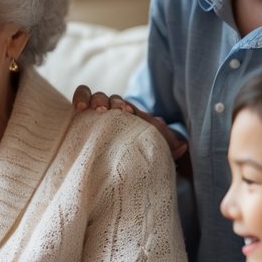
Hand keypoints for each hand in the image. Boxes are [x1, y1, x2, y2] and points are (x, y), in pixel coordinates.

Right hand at [70, 88, 187, 161]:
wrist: (118, 167)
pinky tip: (78, 108)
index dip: (127, 107)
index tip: (128, 113)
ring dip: (92, 98)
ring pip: (93, 95)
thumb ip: (167, 144)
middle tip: (111, 111)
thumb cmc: (137, 153)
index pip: (128, 106)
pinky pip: (80, 100)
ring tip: (90, 108)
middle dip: (110, 101)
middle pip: (111, 98)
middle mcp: (112, 111)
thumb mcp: (155, 148)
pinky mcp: (80, 119)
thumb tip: (183, 146)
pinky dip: (79, 98)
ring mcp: (95, 113)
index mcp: (130, 115)